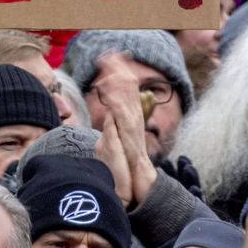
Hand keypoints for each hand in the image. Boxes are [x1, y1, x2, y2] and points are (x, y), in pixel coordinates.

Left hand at [91, 50, 157, 205]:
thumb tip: (108, 121)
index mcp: (127, 122)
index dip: (118, 75)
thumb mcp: (112, 149)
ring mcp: (133, 132)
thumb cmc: (124, 174)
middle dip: (118, 71)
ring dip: (117, 82)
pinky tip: (107, 90)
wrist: (140, 194)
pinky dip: (115, 103)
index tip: (110, 57)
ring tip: (109, 64)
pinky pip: (122, 119)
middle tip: (109, 52)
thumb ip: (110, 134)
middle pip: (127, 91)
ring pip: (126, 101)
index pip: (123, 92)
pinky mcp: (131, 142)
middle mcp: (132, 123)